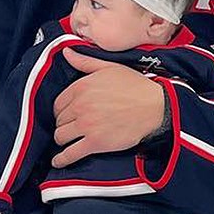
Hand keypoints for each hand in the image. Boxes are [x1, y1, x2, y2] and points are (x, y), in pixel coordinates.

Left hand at [51, 49, 163, 167]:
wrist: (155, 107)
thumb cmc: (135, 86)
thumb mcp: (109, 68)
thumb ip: (85, 62)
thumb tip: (66, 52)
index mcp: (81, 87)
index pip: (58, 103)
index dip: (61, 110)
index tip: (67, 115)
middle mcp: (81, 105)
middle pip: (59, 120)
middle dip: (63, 124)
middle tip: (71, 127)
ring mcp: (87, 125)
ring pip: (61, 136)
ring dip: (63, 140)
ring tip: (68, 142)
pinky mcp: (95, 142)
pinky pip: (70, 153)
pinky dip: (62, 159)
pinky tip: (58, 161)